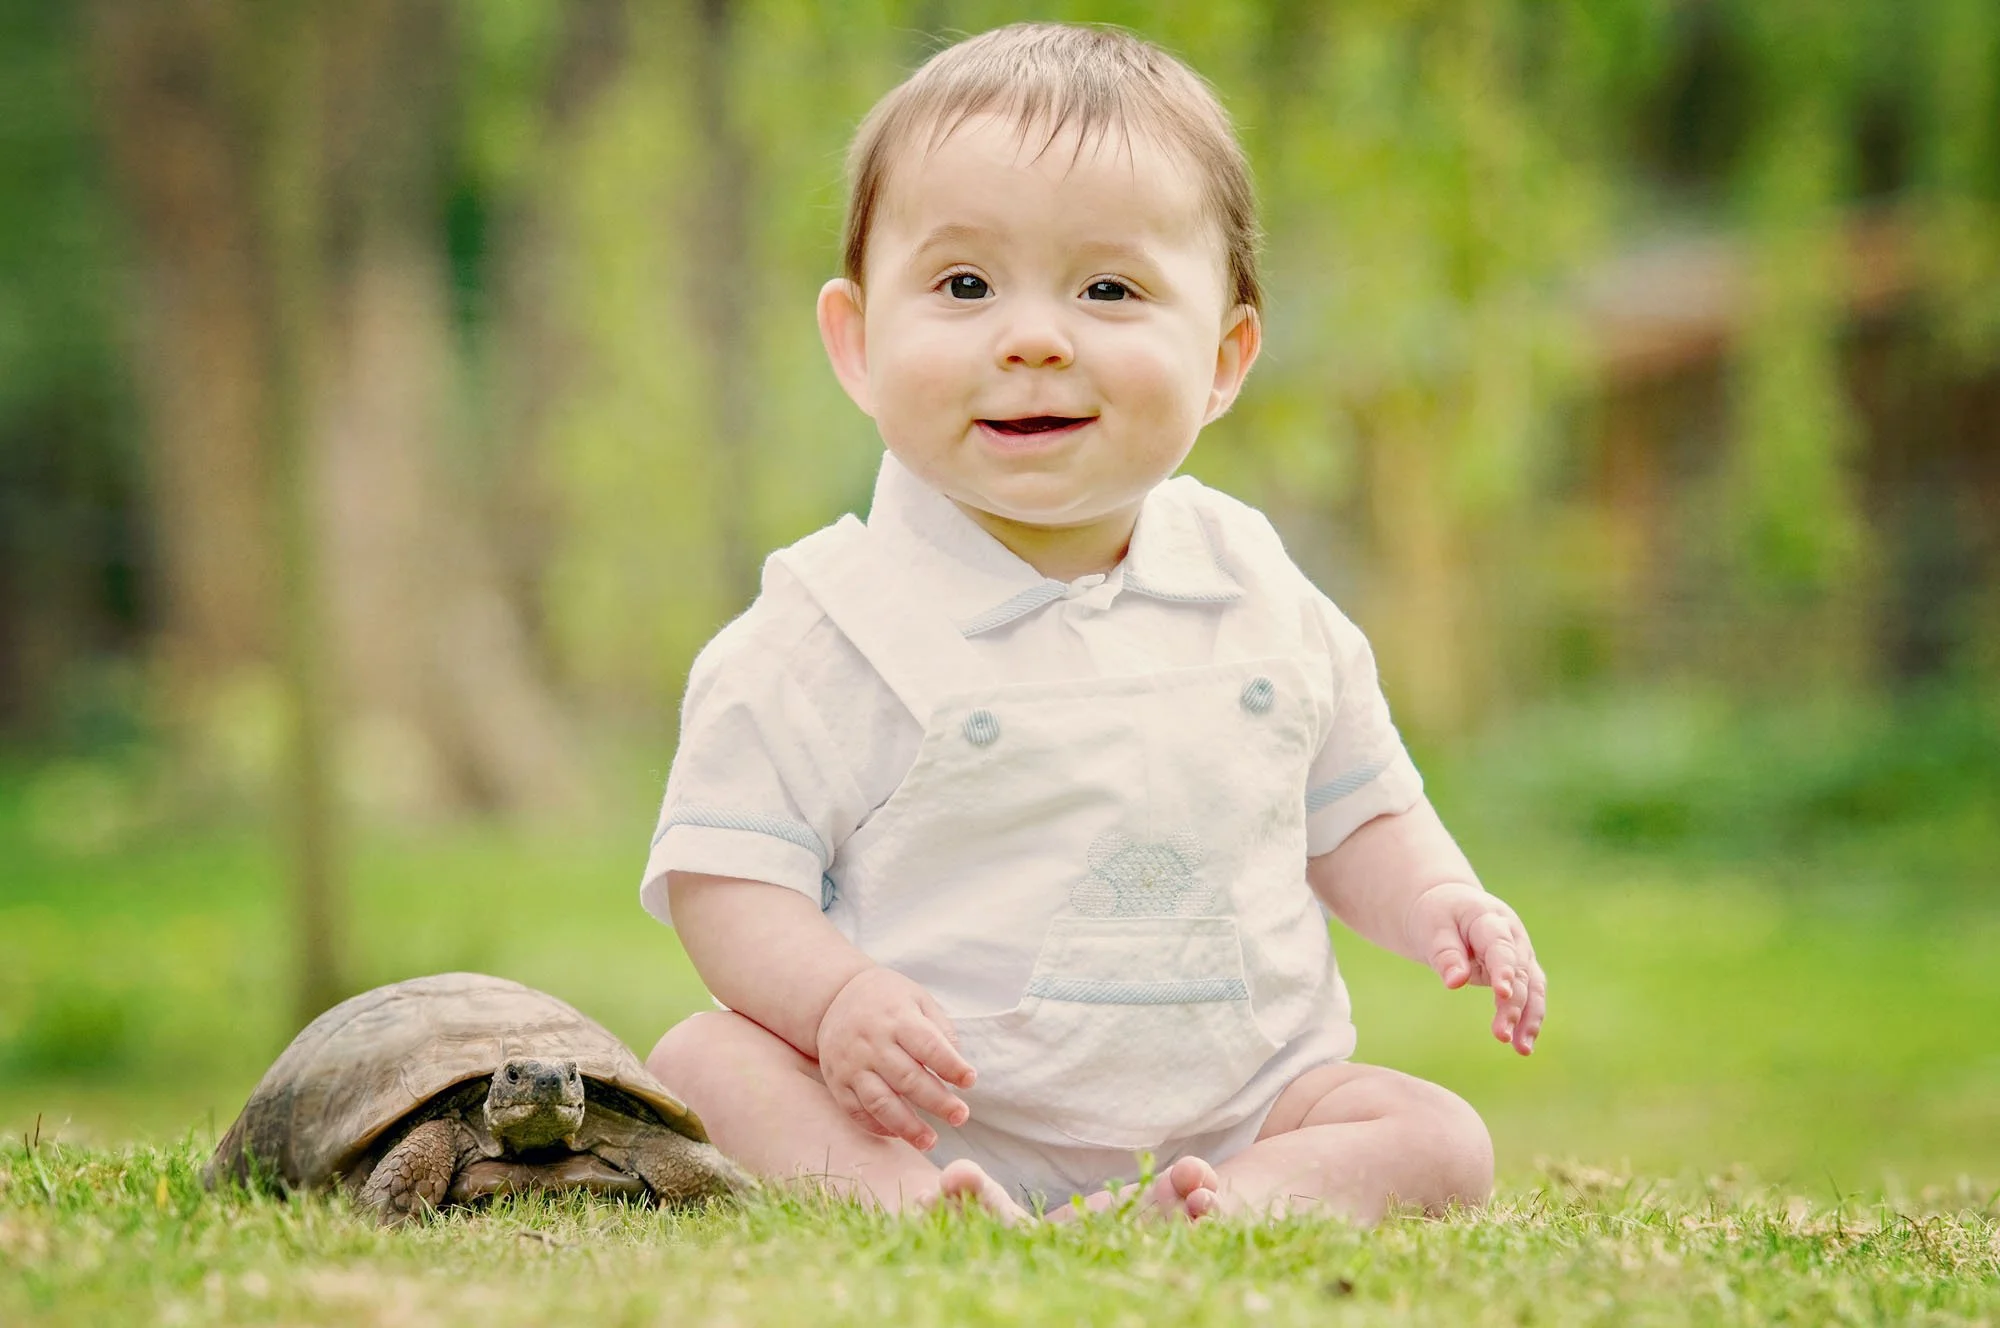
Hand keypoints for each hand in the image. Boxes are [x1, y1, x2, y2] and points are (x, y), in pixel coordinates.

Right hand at [816, 966, 976, 1150]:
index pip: (928, 1045)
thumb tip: (957, 1064)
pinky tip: (899, 1135)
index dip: (950, 1065)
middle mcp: (872, 1042)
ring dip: (907, 1126)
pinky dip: (878, 1127)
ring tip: (931, 1141)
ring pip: (880, 1102)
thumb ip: (940, 1029)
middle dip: (937, 1102)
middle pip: (907, 1079)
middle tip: (960, 1116)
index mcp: (897, 1018)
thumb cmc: (887, 1000)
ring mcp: (851, 1064)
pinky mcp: (837, 1082)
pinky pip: (856, 1111)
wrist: (833, 998)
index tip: (969, 1081)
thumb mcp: (917, 999)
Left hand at [1407, 881, 1546, 1054]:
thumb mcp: (1433, 928)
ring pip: (1531, 987)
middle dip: (1512, 1005)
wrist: (1448, 907)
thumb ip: (1445, 954)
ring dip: (1528, 1018)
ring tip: (1521, 1049)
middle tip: (1501, 1035)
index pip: (1500, 946)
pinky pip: (1530, 996)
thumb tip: (1454, 983)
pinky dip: (1528, 1019)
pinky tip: (1523, 1046)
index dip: (1503, 969)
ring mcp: (1520, 954)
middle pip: (1518, 972)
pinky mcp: (1519, 971)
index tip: (1502, 993)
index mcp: (1489, 919)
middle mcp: (1513, 937)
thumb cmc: (1437, 915)